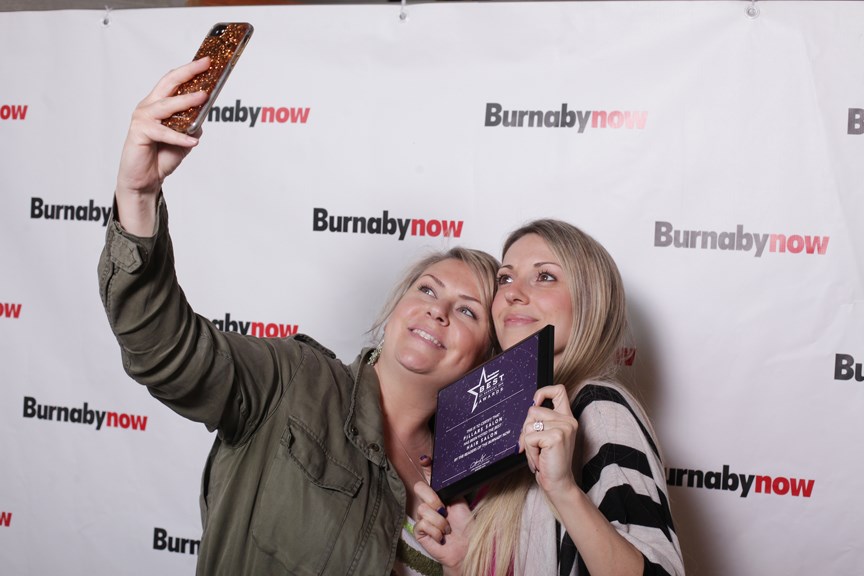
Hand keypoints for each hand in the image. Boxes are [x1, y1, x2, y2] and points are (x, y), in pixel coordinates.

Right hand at [114, 58, 210, 234]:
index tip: (208, 62)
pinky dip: (179, 137)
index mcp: (158, 104)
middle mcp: (149, 106)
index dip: (190, 70)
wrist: (145, 179)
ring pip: (167, 105)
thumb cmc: (161, 157)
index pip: (174, 81)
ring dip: (186, 101)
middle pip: (169, 83)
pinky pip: (163, 132)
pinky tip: (192, 141)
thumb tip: (205, 113)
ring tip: (203, 97)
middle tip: (205, 66)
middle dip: (189, 73)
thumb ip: (193, 124)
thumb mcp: (184, 138)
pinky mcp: (139, 133)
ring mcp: (143, 118)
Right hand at [412, 457, 472, 573]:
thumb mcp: (459, 501)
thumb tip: (445, 471)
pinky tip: (441, 537)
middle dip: (433, 499)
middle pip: (419, 488)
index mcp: (438, 494)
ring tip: (447, 529)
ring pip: (423, 510)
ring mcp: (422, 517)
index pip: (429, 476)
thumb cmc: (465, 525)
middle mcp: (428, 503)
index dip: (426, 465)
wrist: (466, 546)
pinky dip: (436, 532)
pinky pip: (422, 525)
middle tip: (444, 510)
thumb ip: (450, 487)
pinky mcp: (419, 532)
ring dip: (440, 522)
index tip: (425, 459)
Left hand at [520, 384, 578, 496]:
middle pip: (532, 410)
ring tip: (539, 454)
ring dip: (528, 444)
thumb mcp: (546, 437)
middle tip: (535, 447)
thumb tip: (528, 411)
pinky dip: (530, 451)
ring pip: (528, 426)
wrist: (559, 483)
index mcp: (566, 418)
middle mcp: (568, 420)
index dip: (543, 391)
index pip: (558, 390)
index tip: (535, 401)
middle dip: (526, 430)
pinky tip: (540, 458)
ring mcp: (563, 427)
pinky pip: (529, 438)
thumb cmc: (550, 461)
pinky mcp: (555, 437)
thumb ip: (541, 422)